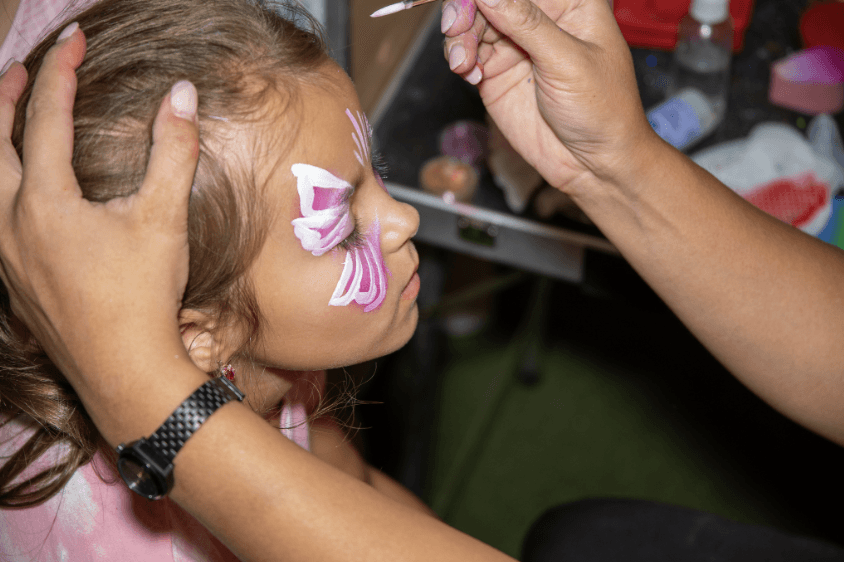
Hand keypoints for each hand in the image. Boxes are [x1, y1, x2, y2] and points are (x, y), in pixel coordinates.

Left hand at [0, 26, 199, 389]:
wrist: (124, 371)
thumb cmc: (144, 295)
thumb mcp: (163, 218)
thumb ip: (174, 151)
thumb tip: (183, 94)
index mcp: (44, 202)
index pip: (44, 119)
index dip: (59, 74)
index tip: (74, 42)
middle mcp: (10, 223)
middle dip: (2, 99)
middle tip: (18, 70)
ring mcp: (5, 256)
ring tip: (8, 125)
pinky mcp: (12, 282)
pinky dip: (0, 188)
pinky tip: (19, 198)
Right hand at [442, 0, 653, 189]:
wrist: (593, 163)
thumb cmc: (602, 109)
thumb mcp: (568, 60)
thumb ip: (527, 23)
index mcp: (569, 2)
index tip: (472, 2)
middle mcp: (539, 19)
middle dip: (466, 8)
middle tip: (458, 27)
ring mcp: (515, 46)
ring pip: (472, 23)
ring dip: (458, 37)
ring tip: (463, 61)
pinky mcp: (496, 74)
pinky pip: (466, 55)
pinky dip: (460, 59)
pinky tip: (470, 74)